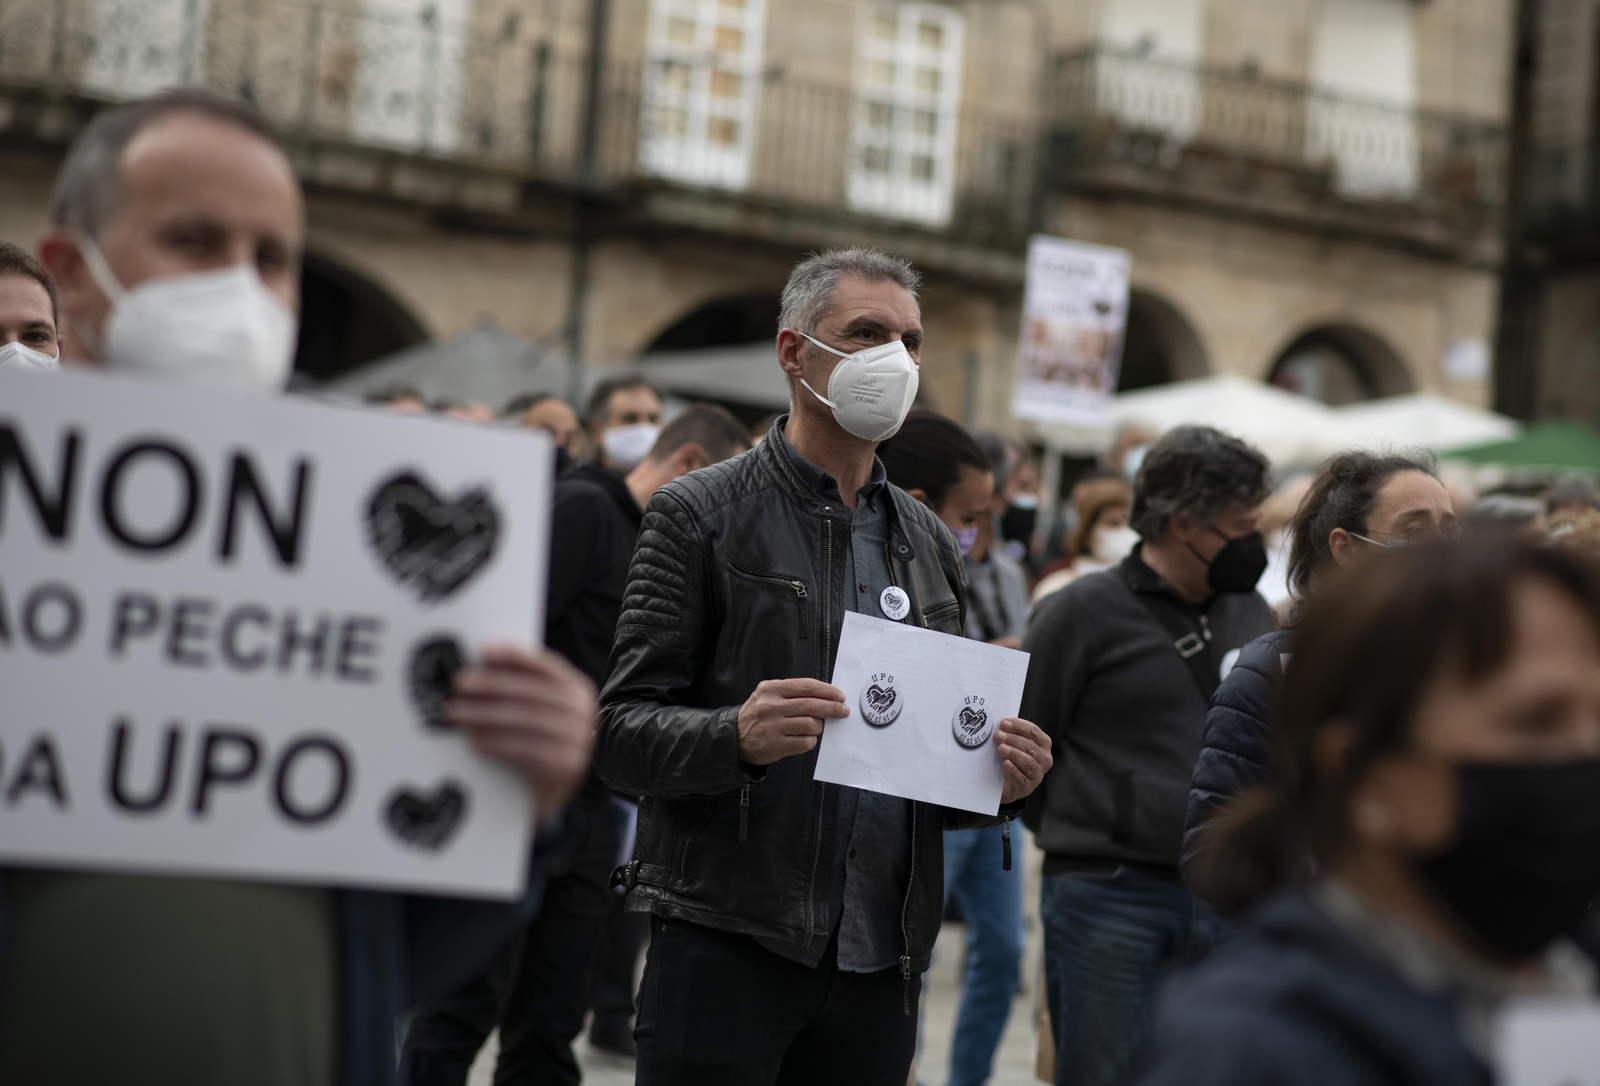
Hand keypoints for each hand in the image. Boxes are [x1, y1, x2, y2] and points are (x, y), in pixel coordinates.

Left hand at [449, 644, 597, 824]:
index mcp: (578, 689)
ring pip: (526, 719)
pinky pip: (526, 749)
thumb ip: (520, 689)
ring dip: (486, 714)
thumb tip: (479, 665)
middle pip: (532, 692)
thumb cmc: (539, 744)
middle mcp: (584, 711)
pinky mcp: (567, 766)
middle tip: (459, 683)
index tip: (482, 650)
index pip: (545, 665)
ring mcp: (579, 739)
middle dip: (492, 684)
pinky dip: (497, 743)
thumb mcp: (539, 712)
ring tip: (457, 713)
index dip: (514, 655)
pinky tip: (474, 741)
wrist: (553, 794)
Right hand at [737, 678, 849, 764]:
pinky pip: (805, 742)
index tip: (839, 696)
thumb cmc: (758, 714)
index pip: (806, 686)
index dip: (827, 691)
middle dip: (832, 708)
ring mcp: (773, 727)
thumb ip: (792, 693)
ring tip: (814, 727)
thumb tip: (826, 696)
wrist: (734, 737)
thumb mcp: (768, 695)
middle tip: (843, 711)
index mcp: (771, 689)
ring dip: (818, 727)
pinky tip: (805, 738)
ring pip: (810, 725)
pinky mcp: (775, 745)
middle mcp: (771, 706)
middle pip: (811, 705)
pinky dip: (811, 740)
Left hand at [995, 717, 1051, 805]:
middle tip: (998, 735)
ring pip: (1028, 762)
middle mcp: (1044, 758)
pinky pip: (1021, 778)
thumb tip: (1001, 725)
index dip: (1018, 726)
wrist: (1006, 784)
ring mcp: (1038, 774)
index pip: (1033, 731)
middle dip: (1013, 739)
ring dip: (1014, 754)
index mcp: (1043, 743)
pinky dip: (1013, 770)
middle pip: (1030, 746)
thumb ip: (1010, 734)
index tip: (1004, 723)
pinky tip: (1005, 764)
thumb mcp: (1013, 744)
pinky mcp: (1028, 787)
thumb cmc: (1011, 758)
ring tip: (1001, 748)